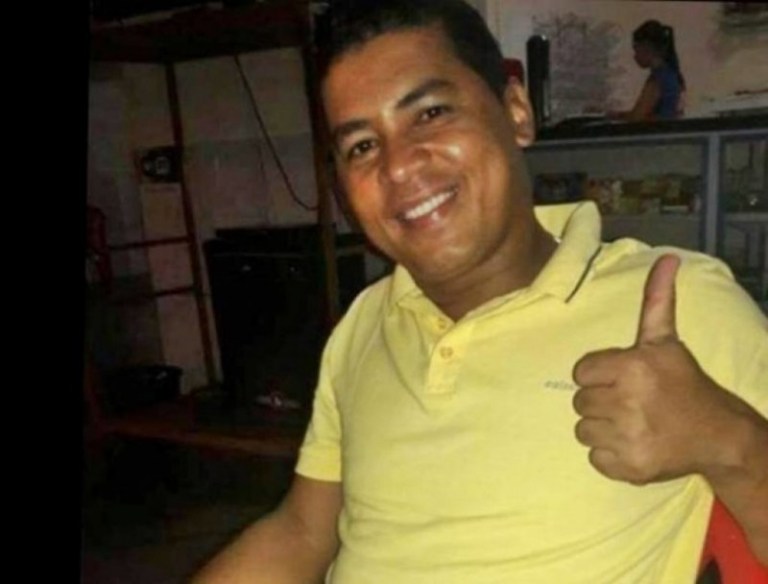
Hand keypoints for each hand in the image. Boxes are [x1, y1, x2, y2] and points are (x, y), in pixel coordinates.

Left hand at [571, 254, 736, 484]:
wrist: (718, 435)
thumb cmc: (684, 383)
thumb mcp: (666, 341)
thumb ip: (656, 300)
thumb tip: (666, 257)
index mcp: (633, 367)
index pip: (580, 372)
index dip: (599, 375)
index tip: (622, 378)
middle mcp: (628, 402)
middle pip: (580, 402)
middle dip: (601, 400)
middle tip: (630, 402)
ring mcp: (629, 438)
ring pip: (583, 430)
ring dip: (602, 428)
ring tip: (632, 422)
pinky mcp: (629, 468)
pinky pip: (595, 458)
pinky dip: (610, 455)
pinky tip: (634, 443)